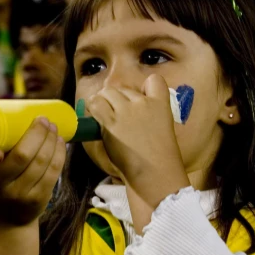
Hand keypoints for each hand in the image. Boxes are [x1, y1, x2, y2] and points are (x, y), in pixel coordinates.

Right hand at [0, 117, 65, 227]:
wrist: (2, 221)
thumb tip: (6, 117)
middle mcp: (1, 187)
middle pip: (23, 157)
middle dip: (37, 134)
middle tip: (43, 120)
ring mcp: (22, 195)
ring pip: (42, 162)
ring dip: (51, 140)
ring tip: (53, 128)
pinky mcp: (39, 199)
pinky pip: (54, 172)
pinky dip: (59, 153)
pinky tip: (59, 142)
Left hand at [86, 74, 189, 207]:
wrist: (154, 173)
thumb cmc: (156, 157)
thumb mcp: (160, 128)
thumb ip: (146, 113)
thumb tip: (122, 105)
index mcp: (161, 104)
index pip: (154, 80)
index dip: (143, 89)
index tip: (139, 102)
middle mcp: (143, 103)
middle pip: (122, 89)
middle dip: (116, 100)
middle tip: (116, 118)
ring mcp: (127, 111)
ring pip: (107, 93)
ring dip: (103, 103)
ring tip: (105, 119)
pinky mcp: (111, 122)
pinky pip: (95, 104)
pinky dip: (93, 109)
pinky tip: (97, 121)